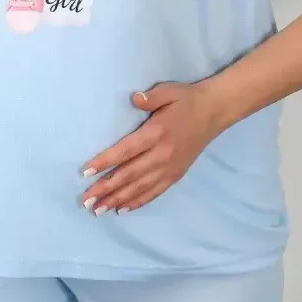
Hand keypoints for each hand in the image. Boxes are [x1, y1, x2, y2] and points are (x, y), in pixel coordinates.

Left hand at [79, 80, 224, 214]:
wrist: (215, 112)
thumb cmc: (186, 100)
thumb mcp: (169, 91)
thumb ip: (151, 97)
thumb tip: (135, 99)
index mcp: (157, 133)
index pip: (126, 151)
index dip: (105, 162)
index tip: (86, 172)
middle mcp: (162, 155)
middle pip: (129, 175)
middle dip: (106, 188)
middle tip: (86, 201)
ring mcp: (170, 168)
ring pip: (140, 188)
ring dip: (118, 199)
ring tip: (99, 209)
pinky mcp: (176, 174)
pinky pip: (155, 192)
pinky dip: (138, 202)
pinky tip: (123, 209)